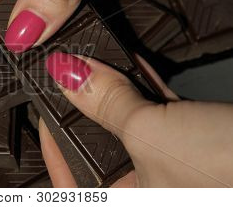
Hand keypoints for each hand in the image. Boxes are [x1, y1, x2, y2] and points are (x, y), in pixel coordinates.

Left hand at [40, 52, 232, 186]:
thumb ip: (106, 103)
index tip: (45, 112)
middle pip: (98, 151)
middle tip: (66, 80)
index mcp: (129, 203)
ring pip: (129, 131)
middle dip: (84, 112)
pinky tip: (132, 67)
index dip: (50, 148)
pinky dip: (147, 93)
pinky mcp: (195, 149)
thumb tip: (69, 74)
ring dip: (115, 95)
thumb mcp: (152, 133)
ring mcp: (171, 172)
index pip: (68, 186)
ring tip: (94, 65)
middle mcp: (149, 191)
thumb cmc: (227, 171)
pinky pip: (160, 119)